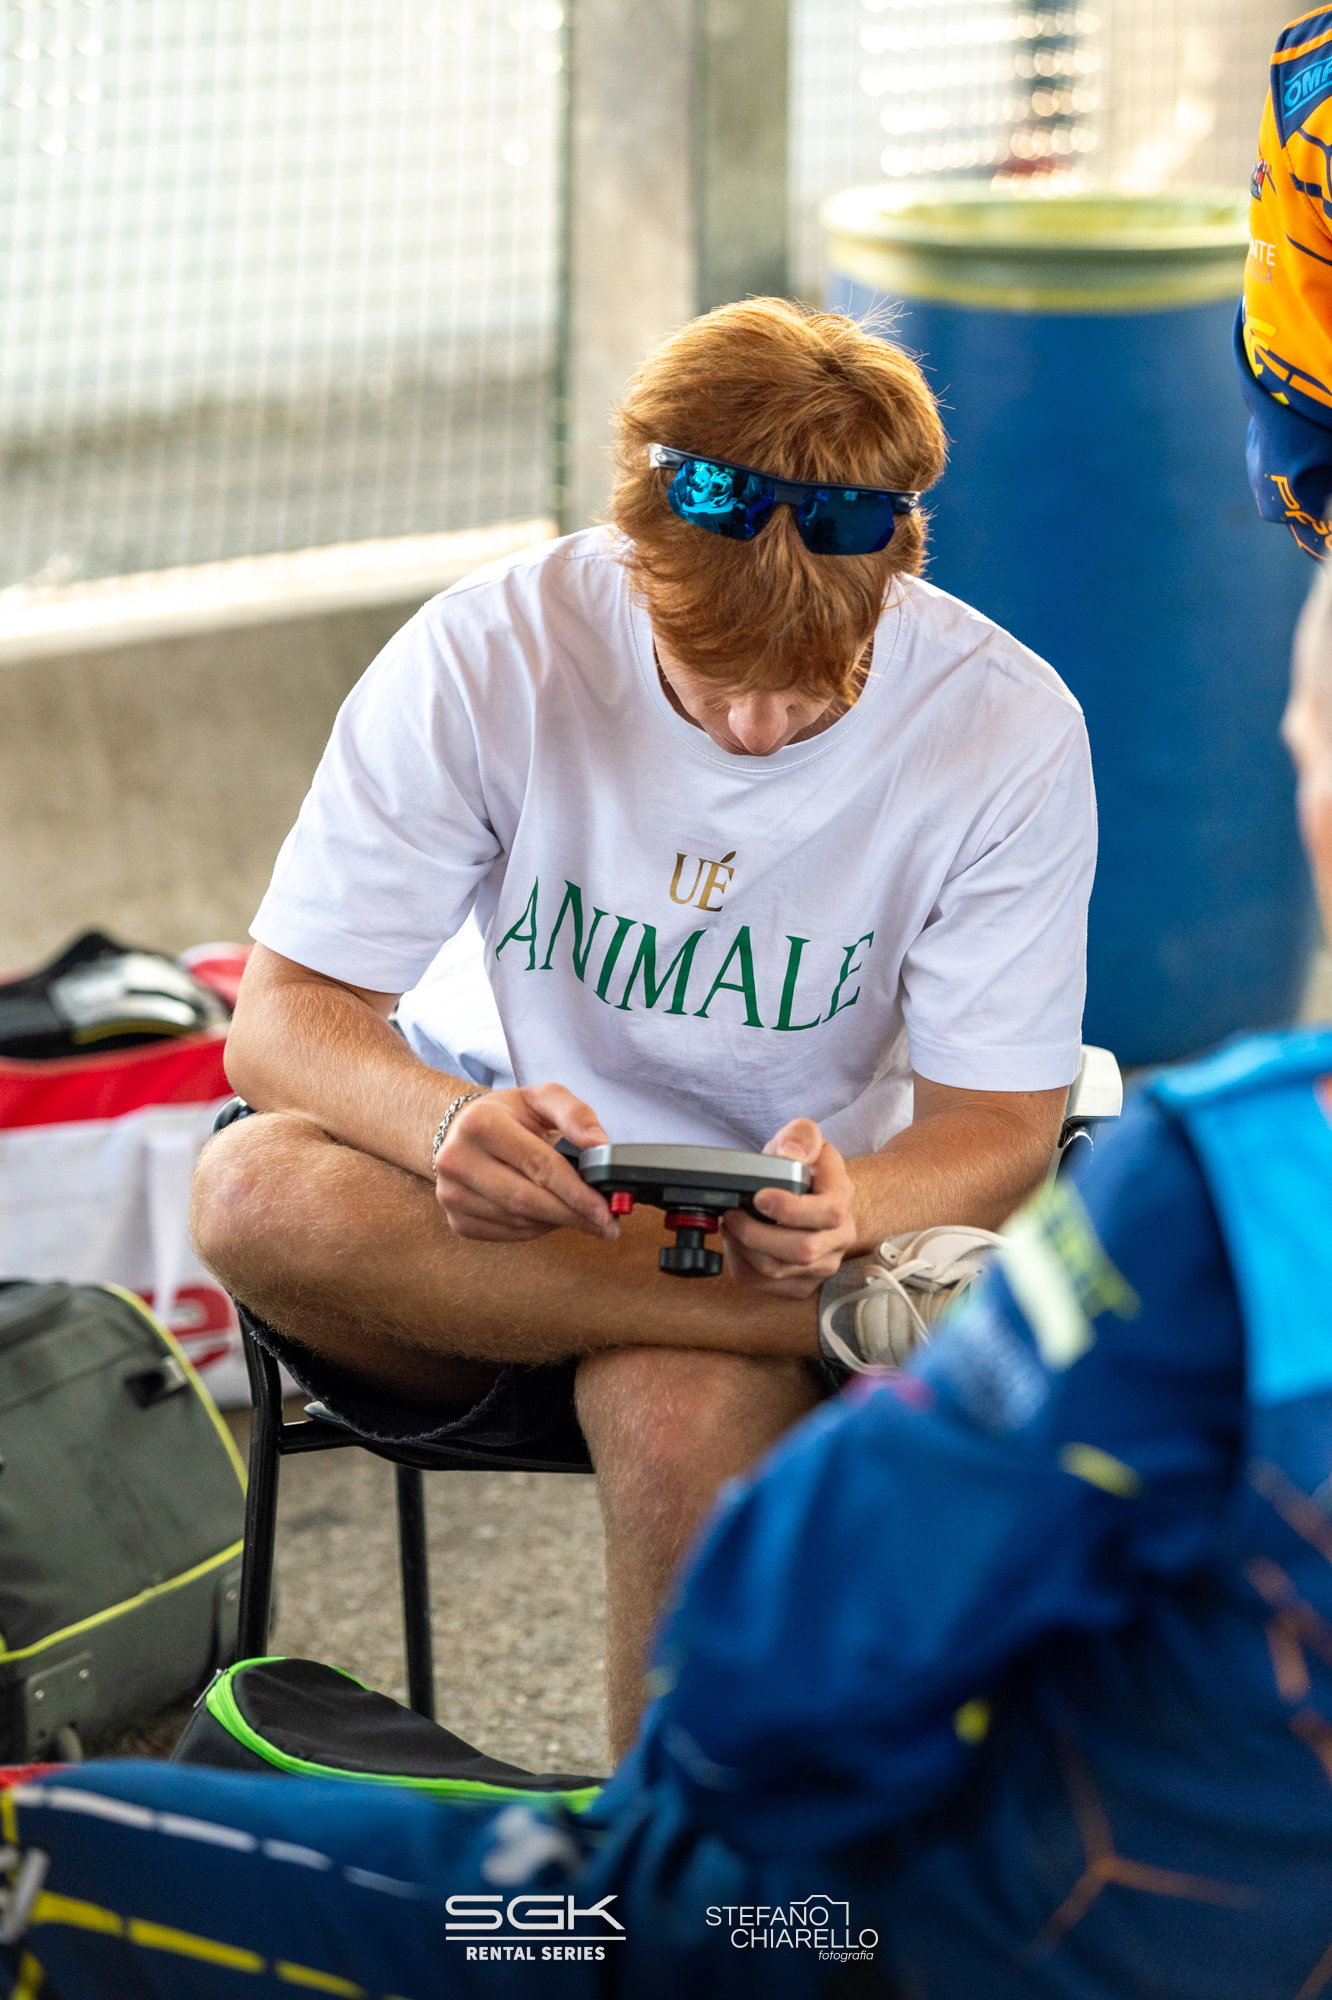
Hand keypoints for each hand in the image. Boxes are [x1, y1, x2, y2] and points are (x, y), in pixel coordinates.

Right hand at [433, 1084, 617, 1242]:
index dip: (575, 1191)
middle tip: (607, 1225)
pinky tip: (551, 1216)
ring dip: (558, 1222)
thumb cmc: (509, 1115)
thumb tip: (600, 1146)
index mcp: (481, 1123)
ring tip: (582, 1216)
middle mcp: (457, 1159)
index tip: (604, 1208)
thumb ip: (576, 1114)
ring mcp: (452, 1194)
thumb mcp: (542, 1098)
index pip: (538, 1165)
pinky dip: (537, 1229)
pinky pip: (509, 1234)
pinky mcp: (457, 1220)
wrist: (462, 1131)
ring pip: (519, 1221)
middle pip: (527, 1200)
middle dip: (573, 1215)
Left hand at [721, 1117, 857, 1297]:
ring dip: (743, 1248)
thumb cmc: (804, 1169)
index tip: (759, 1197)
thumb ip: (801, 1136)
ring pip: (777, 1270)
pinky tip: (737, 1245)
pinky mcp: (802, 1284)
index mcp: (843, 1199)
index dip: (791, 1209)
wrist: (811, 1198)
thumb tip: (790, 1152)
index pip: (828, 1212)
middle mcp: (839, 1237)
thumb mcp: (805, 1139)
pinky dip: (741, 1264)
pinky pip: (764, 1284)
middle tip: (732, 1214)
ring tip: (731, 1225)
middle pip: (802, 1250)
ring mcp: (822, 1265)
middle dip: (755, 1233)